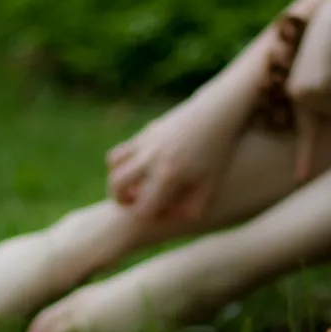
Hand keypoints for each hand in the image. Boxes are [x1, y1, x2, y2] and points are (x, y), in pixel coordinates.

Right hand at [104, 95, 241, 221]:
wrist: (216, 113)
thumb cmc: (217, 153)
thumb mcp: (210, 185)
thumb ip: (192, 209)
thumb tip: (169, 217)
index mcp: (169, 175)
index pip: (142, 208)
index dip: (145, 217)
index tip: (155, 215)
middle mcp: (152, 158)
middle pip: (117, 185)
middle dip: (120, 200)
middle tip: (131, 204)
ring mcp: (146, 142)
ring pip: (113, 165)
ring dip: (117, 179)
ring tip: (130, 187)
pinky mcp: (146, 131)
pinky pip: (121, 150)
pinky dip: (122, 163)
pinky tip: (140, 168)